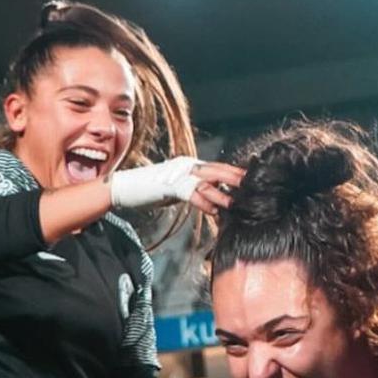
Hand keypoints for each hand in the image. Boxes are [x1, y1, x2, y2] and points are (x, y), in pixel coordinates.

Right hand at [110, 157, 244, 215]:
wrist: (123, 188)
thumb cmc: (150, 191)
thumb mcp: (179, 189)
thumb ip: (197, 191)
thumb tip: (216, 200)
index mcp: (191, 165)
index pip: (219, 168)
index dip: (236, 174)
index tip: (253, 181)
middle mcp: (187, 165)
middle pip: (218, 170)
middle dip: (236, 178)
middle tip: (254, 186)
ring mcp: (178, 174)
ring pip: (207, 182)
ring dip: (222, 194)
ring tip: (237, 204)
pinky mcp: (170, 185)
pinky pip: (192, 194)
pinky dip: (204, 203)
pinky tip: (213, 211)